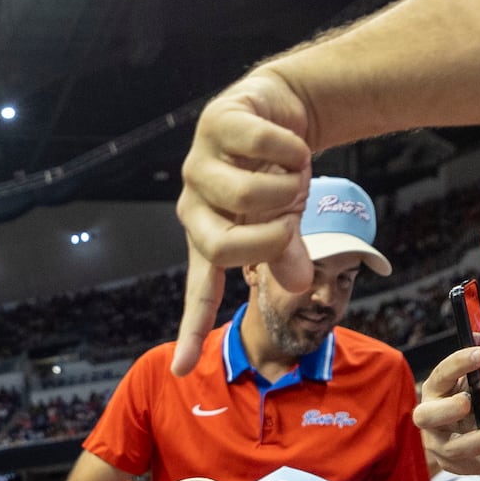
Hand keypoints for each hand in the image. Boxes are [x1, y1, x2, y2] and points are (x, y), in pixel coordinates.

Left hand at [172, 66, 317, 374]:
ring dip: (288, 186)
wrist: (285, 111)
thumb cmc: (279, 175)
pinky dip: (293, 149)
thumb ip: (285, 254)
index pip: (200, 289)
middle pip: (222, 245)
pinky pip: (264, 147)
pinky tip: (292, 145)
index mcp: (207, 237)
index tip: (182, 369)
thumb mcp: (286, 221)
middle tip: (291, 218)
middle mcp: (195, 205)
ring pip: (248, 195)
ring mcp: (200, 163)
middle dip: (272, 236)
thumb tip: (297, 285)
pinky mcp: (216, 123)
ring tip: (292, 174)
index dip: (192, 329)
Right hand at [412, 315, 479, 477]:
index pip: (442, 372)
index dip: (458, 363)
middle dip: (445, 410)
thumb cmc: (476, 392)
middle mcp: (430, 415)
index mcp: (438, 387)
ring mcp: (438, 443)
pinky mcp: (451, 466)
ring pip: (451, 449)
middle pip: (426, 415)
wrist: (464, 430)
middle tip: (466, 404)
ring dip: (476, 441)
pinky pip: (468, 468)